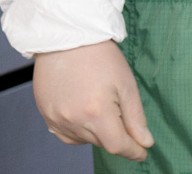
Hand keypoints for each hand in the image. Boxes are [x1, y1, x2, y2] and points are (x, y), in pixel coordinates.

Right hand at [32, 41, 152, 160]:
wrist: (68, 39)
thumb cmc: (100, 57)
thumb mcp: (127, 85)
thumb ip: (135, 118)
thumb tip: (145, 142)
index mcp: (97, 113)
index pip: (118, 146)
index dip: (133, 152)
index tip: (142, 153)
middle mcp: (74, 120)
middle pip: (102, 142)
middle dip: (117, 134)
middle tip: (120, 109)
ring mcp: (56, 119)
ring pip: (84, 140)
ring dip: (97, 132)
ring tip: (100, 103)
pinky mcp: (46, 115)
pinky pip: (66, 134)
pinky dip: (79, 130)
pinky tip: (85, 112)